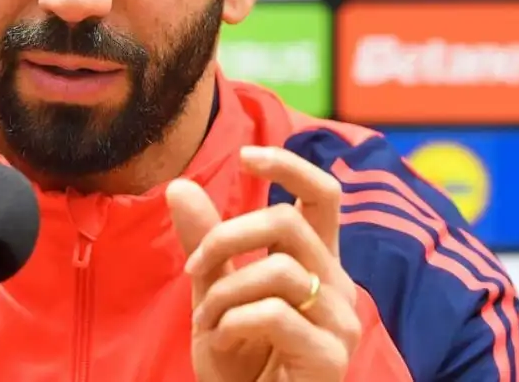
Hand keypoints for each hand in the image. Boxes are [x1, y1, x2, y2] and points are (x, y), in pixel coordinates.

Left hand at [166, 146, 360, 381]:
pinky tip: (223, 341)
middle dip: (227, 237)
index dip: (290, 166)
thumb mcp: (214, 295)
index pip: (323, 195)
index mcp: (316, 263)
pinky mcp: (330, 358)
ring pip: (279, 270)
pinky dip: (234, 323)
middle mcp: (337, 286)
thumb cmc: (241, 362)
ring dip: (225, 292)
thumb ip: (205, 244)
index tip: (247, 157)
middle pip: (290, 223)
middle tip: (193, 268)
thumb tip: (179, 185)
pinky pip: (275, 314)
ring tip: (207, 321)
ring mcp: (339, 323)